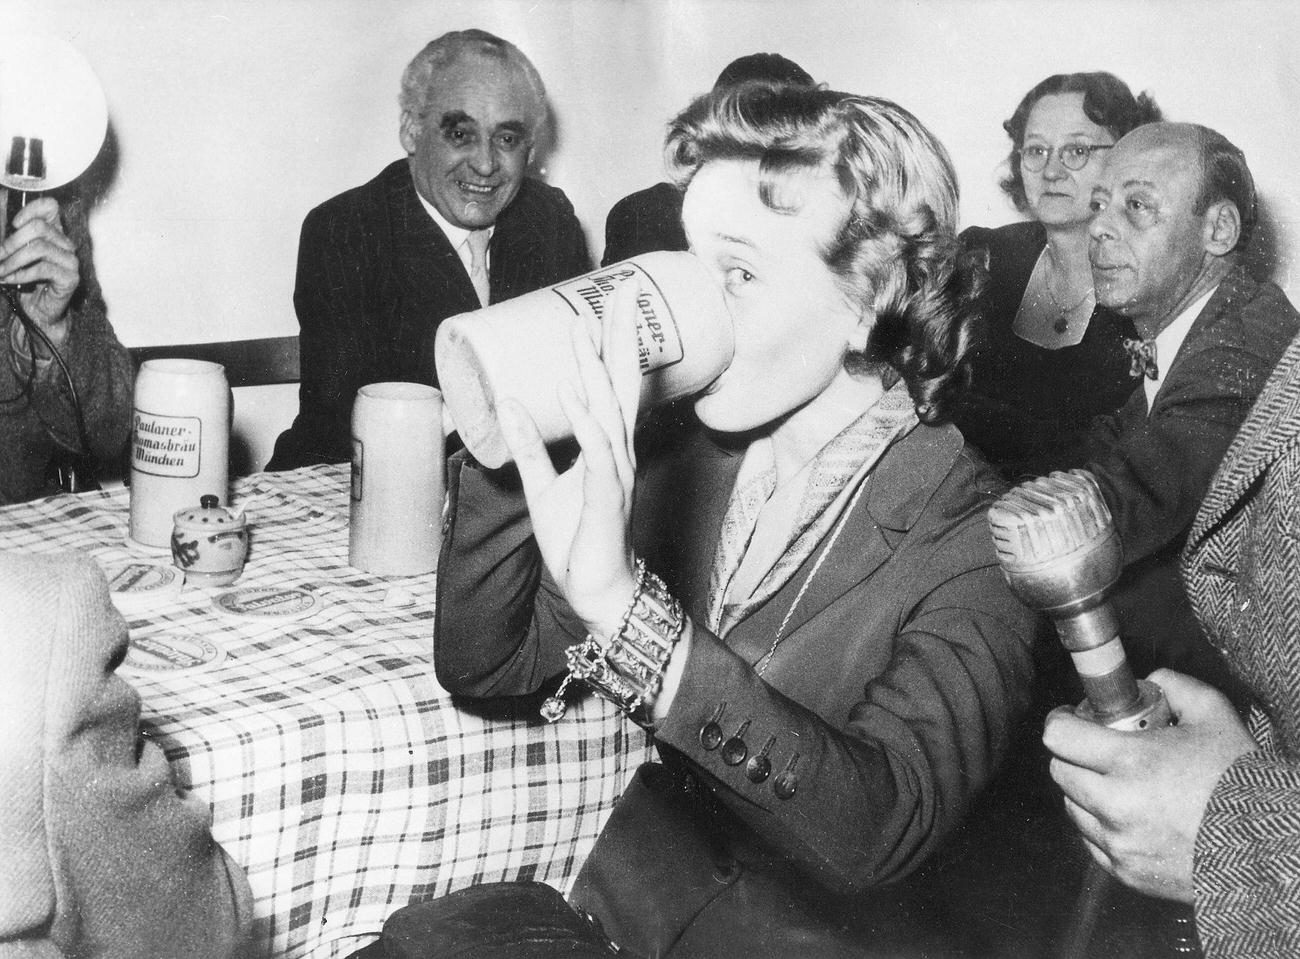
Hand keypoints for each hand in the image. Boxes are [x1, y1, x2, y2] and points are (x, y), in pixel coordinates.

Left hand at [1, 196, 81, 345]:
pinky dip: (21, 274)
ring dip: (13, 260)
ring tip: (1, 271)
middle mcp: (65, 244)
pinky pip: (43, 269)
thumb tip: (0, 221)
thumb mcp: (13, 253)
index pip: (51, 207)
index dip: (31, 210)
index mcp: (54, 233)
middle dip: (12, 242)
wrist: (37, 311)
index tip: (14, 225)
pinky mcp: (70, 278)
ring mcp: (70, 261)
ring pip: (39, 248)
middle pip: (39, 227)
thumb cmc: (25, 281)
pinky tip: (11, 280)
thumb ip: (9, 237)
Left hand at [497, 281, 642, 637]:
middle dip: (620, 337)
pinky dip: (586, 422)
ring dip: (594, 369)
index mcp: (607, 446)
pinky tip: (570, 394)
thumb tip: (510, 404)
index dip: (614, 344)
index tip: (610, 304)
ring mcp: (617, 471)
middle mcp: (619, 451)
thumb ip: (529, 447)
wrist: (597, 588)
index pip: (614, 385)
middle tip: (620, 291)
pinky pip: (598, 453)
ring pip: (609, 410)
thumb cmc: (578, 539)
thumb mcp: (543, 486)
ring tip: (580, 331)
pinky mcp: (607, 496)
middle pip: (621, 384)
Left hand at [1043, 669, 1256, 901]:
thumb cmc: (1240, 779)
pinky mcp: (1126, 873)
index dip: (1062, 721)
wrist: (1269, 849)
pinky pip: (1092, 842)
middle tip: (1098, 750)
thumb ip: (1173, 685)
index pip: (1058, 736)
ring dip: (1086, 792)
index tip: (1072, 718)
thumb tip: (1147, 681)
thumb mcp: (1214, 713)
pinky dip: (1103, 827)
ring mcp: (1118, 843)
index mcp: (1129, 762)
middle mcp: (1115, 805)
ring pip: (1073, 808)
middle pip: (1060, 772)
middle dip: (1074, 755)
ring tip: (1119, 784)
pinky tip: (1132, 816)